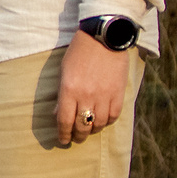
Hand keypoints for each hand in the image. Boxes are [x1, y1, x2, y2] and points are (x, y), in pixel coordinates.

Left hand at [55, 31, 127, 146]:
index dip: (63, 134)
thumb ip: (62, 94)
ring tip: (89, 130)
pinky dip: (108, 121)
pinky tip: (103, 120)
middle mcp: (86, 95)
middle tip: (75, 138)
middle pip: (82, 126)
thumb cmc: (79, 52)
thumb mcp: (64, 71)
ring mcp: (104, 96)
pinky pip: (113, 116)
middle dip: (77, 136)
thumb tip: (58, 114)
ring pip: (99, 124)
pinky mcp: (118, 93)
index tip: (62, 140)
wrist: (104, 37)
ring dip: (93, 130)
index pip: (65, 121)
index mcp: (69, 90)